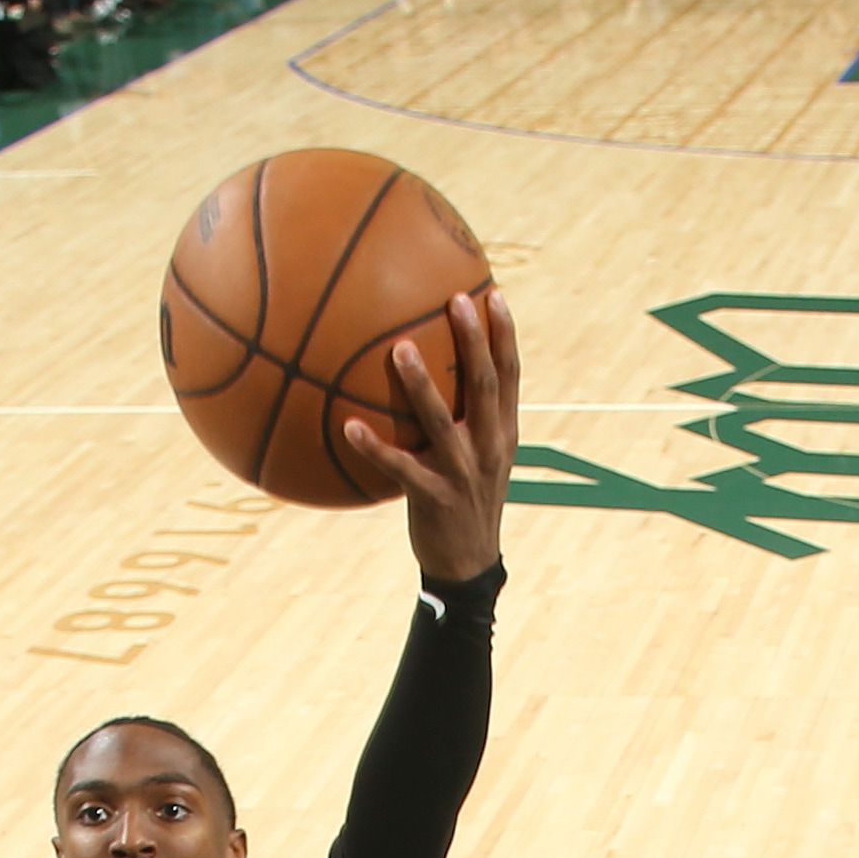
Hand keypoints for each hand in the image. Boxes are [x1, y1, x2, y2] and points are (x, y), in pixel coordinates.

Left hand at [348, 285, 512, 587]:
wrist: (468, 563)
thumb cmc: (466, 500)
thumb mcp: (480, 457)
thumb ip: (469, 417)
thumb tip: (438, 371)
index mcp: (503, 433)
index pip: (510, 375)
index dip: (504, 335)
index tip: (493, 294)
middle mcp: (487, 447)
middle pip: (485, 385)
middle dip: (473, 341)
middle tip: (455, 300)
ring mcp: (460, 472)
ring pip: (441, 421)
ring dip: (421, 385)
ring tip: (401, 350)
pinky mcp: (432, 497)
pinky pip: (399, 467)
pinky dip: (374, 447)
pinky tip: (348, 427)